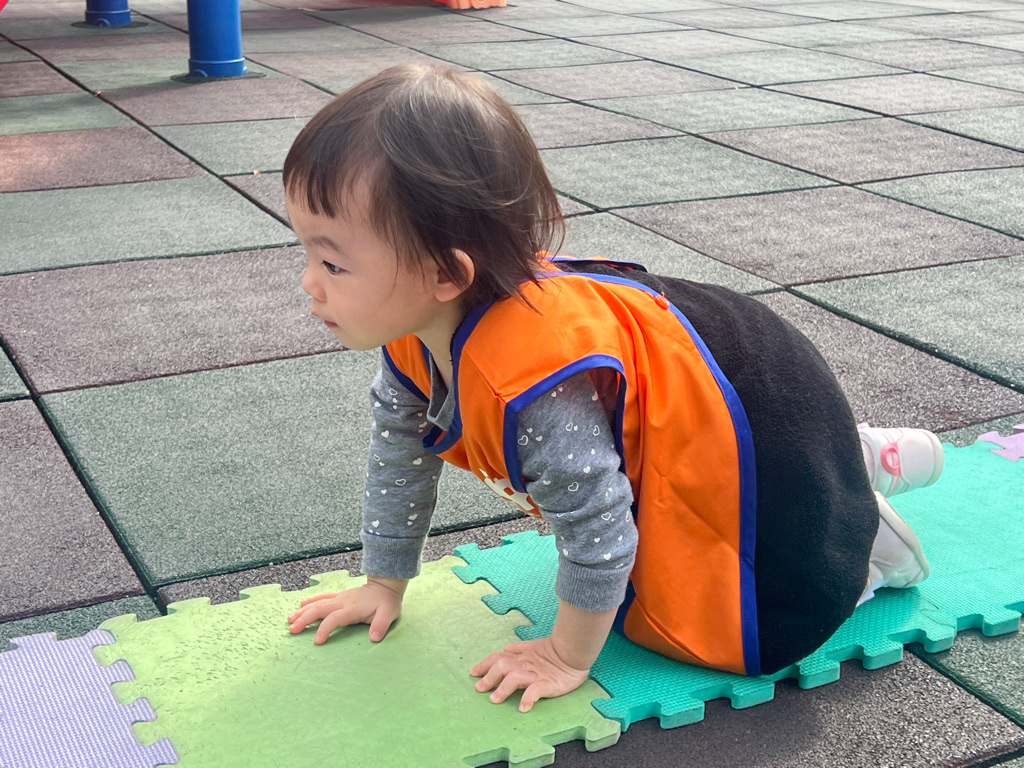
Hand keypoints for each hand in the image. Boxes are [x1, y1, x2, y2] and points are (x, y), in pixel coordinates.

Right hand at [287, 576, 406, 643]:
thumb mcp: (388, 614)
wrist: (386, 585)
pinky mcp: (340, 595)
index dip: (324, 629)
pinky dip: (311, 600)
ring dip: (303, 611)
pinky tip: (301, 604)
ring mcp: (340, 597)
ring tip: (290, 620)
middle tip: (292, 630)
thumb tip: (374, 638)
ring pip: (317, 603)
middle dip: (304, 619)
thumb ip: (381, 625)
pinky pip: (322, 596)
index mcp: (352, 608)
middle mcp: (343, 602)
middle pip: (319, 609)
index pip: (334, 619)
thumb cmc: (387, 601)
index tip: (316, 641)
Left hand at [470, 636, 590, 712]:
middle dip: (489, 677)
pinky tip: (522, 707)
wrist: (575, 652)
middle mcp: (525, 664)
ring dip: (503, 688)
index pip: (498, 657)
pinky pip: (536, 691)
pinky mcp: (548, 684)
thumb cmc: (555, 651)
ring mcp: (536, 675)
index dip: (484, 664)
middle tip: (479, 688)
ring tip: (495, 699)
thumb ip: (519, 648)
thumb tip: (504, 649)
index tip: (473, 673)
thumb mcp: (534, 646)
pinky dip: (528, 698)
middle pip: (502, 666)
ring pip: (515, 678)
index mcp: (521, 656)